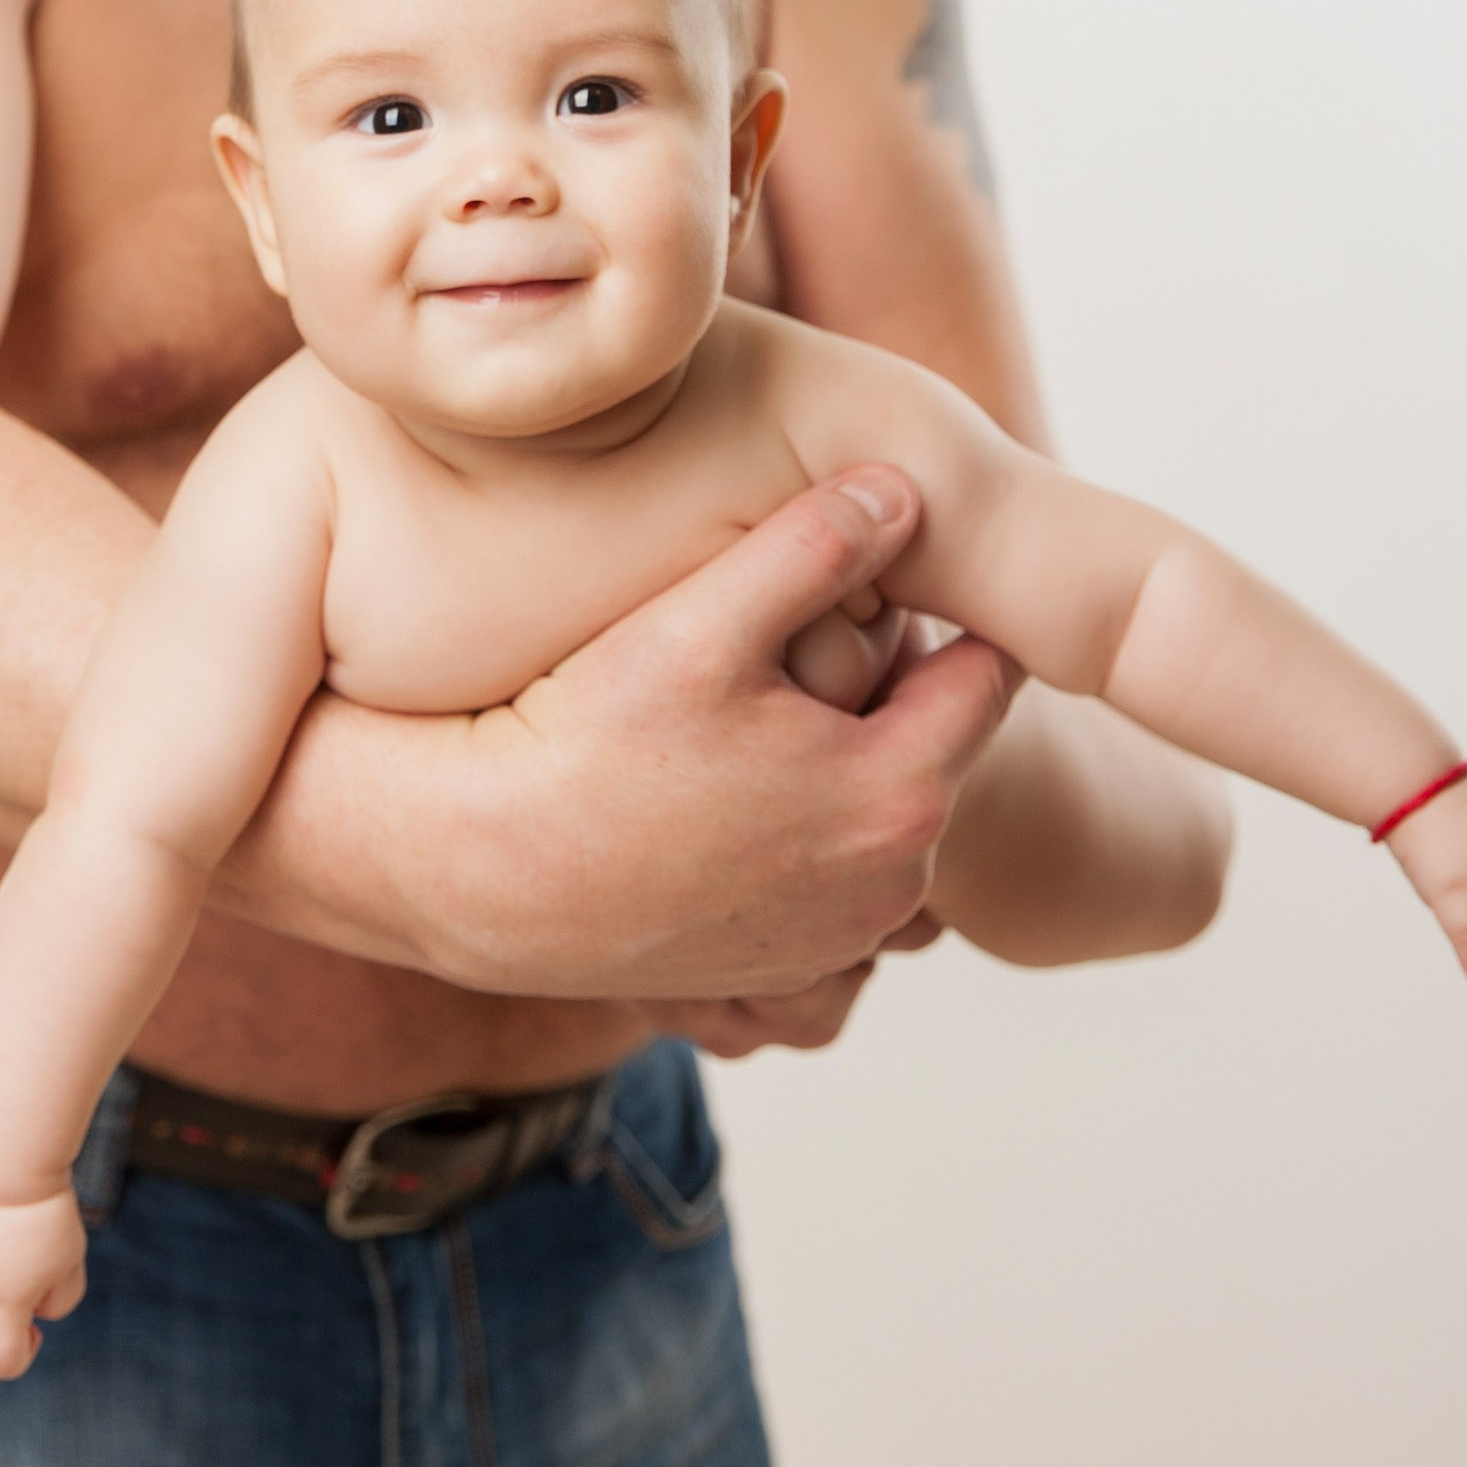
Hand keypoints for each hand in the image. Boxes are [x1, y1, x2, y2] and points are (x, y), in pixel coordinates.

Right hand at [232, 468, 1021, 999]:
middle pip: (937, 745)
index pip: (985, 671)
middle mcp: (890, 887)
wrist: (481, 874)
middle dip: (891, 687)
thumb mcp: (698, 623)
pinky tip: (729, 802)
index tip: (875, 580)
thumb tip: (904, 486)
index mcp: (898, 793)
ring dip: (848, 767)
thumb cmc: (584, 742)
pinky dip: (804, 848)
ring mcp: (837, 945)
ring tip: (753, 715)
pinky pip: (831, 892)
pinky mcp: (781, 979)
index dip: (932, 612)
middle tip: (802, 633)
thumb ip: (815, 545)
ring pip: (885, 820)